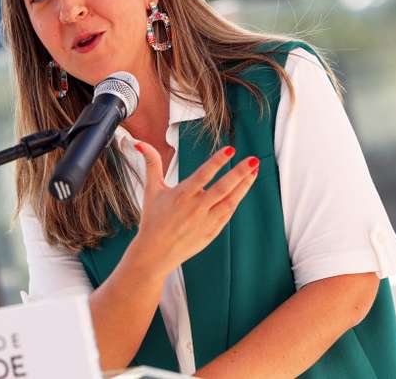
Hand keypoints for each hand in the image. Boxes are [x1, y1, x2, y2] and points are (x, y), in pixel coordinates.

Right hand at [130, 142, 257, 277]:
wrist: (155, 252)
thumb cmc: (153, 220)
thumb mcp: (151, 190)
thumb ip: (151, 164)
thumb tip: (140, 143)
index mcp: (181, 195)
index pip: (203, 174)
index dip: (217, 161)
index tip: (231, 150)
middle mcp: (196, 208)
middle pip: (222, 188)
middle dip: (240, 173)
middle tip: (254, 160)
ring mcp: (206, 221)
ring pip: (230, 201)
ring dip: (243, 186)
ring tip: (254, 171)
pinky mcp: (212, 232)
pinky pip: (228, 214)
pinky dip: (236, 200)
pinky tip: (242, 189)